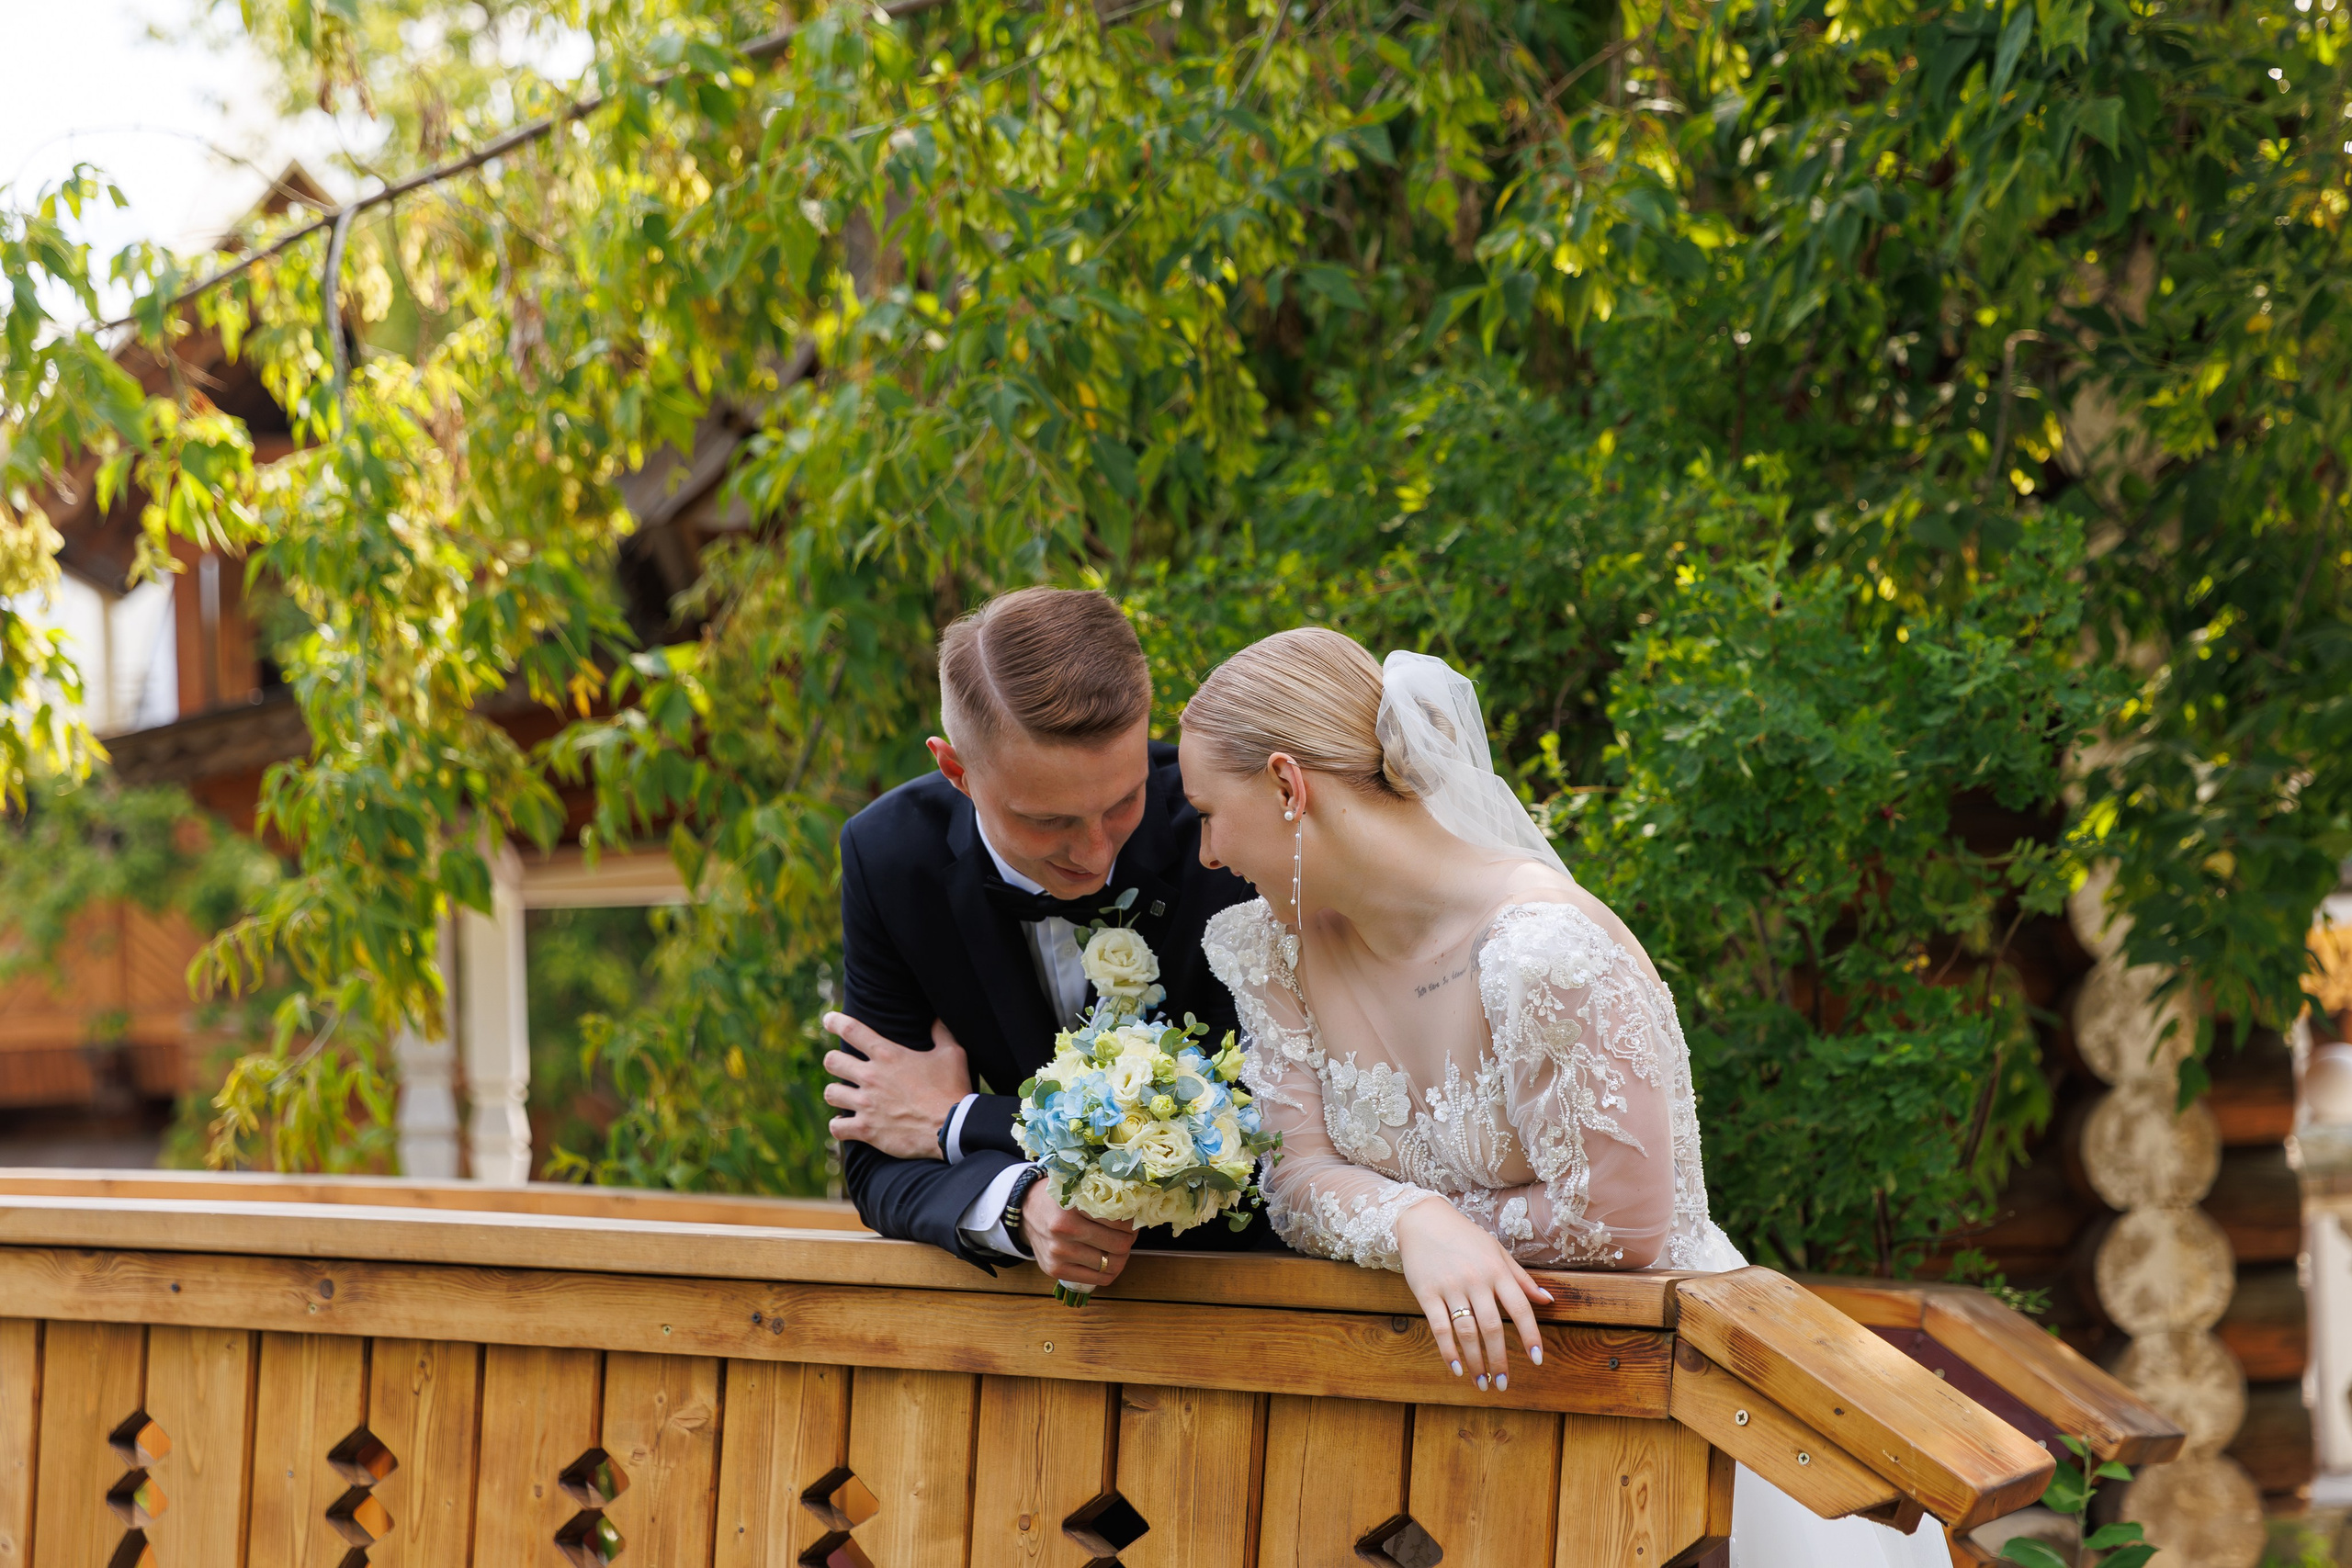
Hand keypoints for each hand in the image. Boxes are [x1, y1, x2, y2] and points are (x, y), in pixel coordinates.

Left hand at [821, 1013, 972, 1159]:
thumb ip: (941, 1033)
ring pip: (830, 1094)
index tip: (828, 1019)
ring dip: (836, 1093)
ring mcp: (866, 1104)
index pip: (851, 1030)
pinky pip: (837, 1127)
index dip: (835, 1022)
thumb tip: (937, 1018)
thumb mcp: (952, 1054)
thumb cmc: (952, 1088)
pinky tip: (844, 1124)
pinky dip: (839, 1126)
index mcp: (888, 1054)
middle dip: (833, 1061)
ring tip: (843, 1095)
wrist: (951, 1126)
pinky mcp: (867, 1129)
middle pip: (831, 1061)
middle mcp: (871, 1076)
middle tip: (840, 1065)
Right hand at [1020, 1179, 1137, 1290]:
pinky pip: (1099, 1280)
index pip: (1118, 1221)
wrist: (1024, 1210)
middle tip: (1129, 1233)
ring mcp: (1058, 1254)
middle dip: (1129, 1239)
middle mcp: (1063, 1231)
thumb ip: (1101, 1197)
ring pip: (1111, 1265)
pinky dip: (1110, 1272)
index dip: (1131, 1221)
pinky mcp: (1056, 1270)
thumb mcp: (1077, 1188)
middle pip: (1118, 1245)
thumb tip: (1137, 1209)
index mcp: (1071, 1206)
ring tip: (1119, 1246)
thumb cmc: (1056, 1198)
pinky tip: (1109, 1261)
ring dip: (1122, 1257)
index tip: (1132, 1218)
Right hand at [1396, 1196, 1554, 1389]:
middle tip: (1503, 1383)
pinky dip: (1448, 1351)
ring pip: (1466, 1332)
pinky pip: (1439, 1327)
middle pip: (1491, 1327)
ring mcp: (1450, 1287)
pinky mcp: (1426, 1293)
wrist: (1423, 1220)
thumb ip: (1522, 1279)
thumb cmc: (1465, 1237)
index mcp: (1496, 1270)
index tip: (1537, 1359)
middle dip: (1499, 1359)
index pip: (1519, 1308)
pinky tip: (1456, 1369)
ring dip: (1475, 1361)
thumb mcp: (1497, 1252)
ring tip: (1482, 1382)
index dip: (1530, 1336)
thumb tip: (1548, 1301)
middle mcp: (1475, 1280)